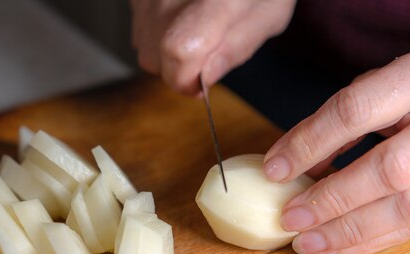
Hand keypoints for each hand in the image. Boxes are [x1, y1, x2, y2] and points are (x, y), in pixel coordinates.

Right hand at [130, 0, 295, 93]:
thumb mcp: (269, 14)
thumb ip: (237, 46)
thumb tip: (205, 77)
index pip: (178, 50)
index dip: (186, 79)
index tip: (201, 84)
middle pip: (155, 56)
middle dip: (178, 68)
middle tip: (206, 51)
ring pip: (143, 45)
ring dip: (166, 49)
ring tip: (196, 26)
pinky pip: (140, 25)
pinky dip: (157, 29)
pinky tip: (182, 14)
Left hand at [263, 45, 409, 253]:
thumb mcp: (376, 88)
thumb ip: (333, 123)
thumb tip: (287, 168)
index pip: (357, 111)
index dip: (310, 144)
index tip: (274, 170)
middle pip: (389, 169)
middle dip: (331, 199)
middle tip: (290, 218)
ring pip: (408, 207)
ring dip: (348, 232)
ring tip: (306, 243)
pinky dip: (370, 242)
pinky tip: (334, 248)